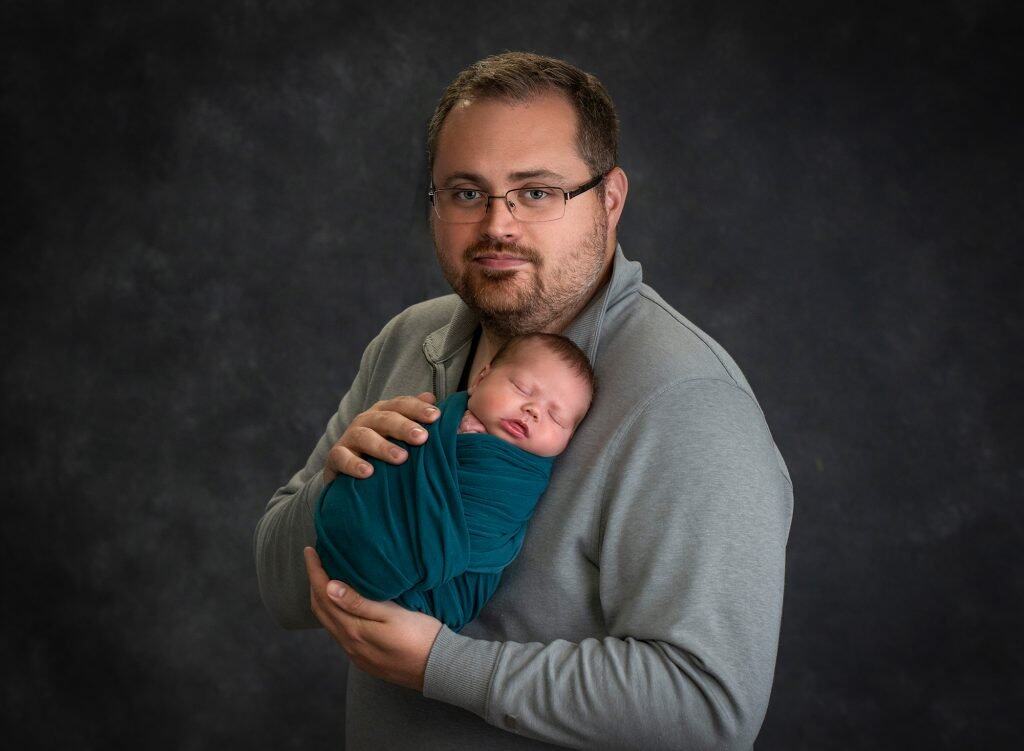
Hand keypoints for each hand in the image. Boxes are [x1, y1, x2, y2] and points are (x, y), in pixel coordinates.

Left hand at [304, 547, 442, 692]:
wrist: (438, 669)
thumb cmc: (420, 636)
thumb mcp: (393, 614)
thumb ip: (359, 603)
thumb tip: (328, 586)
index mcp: (354, 630)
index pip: (324, 595)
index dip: (315, 571)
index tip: (310, 550)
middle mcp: (349, 644)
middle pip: (320, 610)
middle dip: (314, 583)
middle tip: (315, 560)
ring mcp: (356, 654)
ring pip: (328, 622)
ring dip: (322, 599)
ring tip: (325, 578)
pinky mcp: (365, 659)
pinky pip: (339, 633)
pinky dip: (333, 614)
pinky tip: (342, 606)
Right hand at [323, 392, 439, 483]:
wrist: (349, 475)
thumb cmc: (384, 452)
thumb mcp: (400, 436)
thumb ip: (416, 418)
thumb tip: (434, 398)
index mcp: (384, 412)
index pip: (401, 404)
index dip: (418, 408)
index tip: (436, 416)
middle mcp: (366, 421)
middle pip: (385, 418)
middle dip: (404, 426)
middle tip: (422, 437)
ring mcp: (349, 438)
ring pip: (364, 436)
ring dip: (382, 446)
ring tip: (401, 458)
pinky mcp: (335, 458)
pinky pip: (342, 458)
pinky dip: (354, 464)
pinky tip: (368, 472)